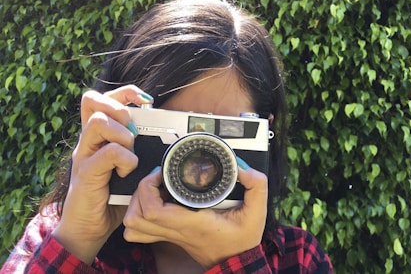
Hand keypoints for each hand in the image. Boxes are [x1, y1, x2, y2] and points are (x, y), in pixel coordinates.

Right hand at [52, 85, 152, 263]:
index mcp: (97, 137)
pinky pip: (108, 153)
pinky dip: (124, 159)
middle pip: (92, 101)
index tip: (146, 100)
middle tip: (133, 127)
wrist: (88, 228)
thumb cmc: (110, 198)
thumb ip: (139, 153)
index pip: (100, 99)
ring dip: (123, 133)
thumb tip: (168, 141)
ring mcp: (84, 155)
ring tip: (131, 150)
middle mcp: (87, 142)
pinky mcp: (86, 173)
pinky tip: (126, 171)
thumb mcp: (128, 170)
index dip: (124, 92)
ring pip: (98, 122)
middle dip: (119, 106)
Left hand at [122, 166, 267, 268]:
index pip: (154, 210)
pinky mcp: (170, 236)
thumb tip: (241, 168)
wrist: (237, 262)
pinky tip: (156, 201)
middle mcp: (177, 230)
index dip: (149, 187)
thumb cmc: (243, 241)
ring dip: (137, 203)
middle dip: (141, 191)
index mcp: (193, 223)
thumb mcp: (256, 212)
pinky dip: (141, 215)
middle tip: (158, 177)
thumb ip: (255, 186)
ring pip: (133, 226)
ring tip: (154, 188)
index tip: (162, 172)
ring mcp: (171, 236)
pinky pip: (141, 231)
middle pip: (137, 217)